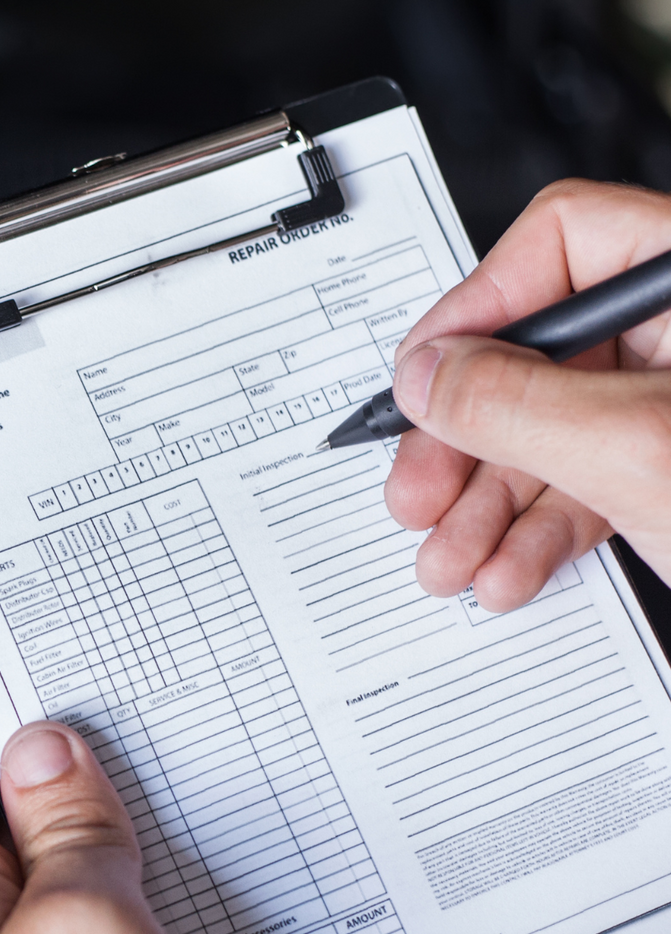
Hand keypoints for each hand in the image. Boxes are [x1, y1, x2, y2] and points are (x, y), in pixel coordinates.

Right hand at [385, 179, 670, 610]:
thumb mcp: (637, 451)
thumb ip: (515, 402)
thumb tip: (431, 374)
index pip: (564, 243)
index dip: (475, 312)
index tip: (421, 382)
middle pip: (544, 352)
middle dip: (469, 439)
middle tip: (419, 489)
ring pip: (559, 431)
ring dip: (490, 503)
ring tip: (450, 555)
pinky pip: (595, 483)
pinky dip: (542, 531)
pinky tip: (509, 568)